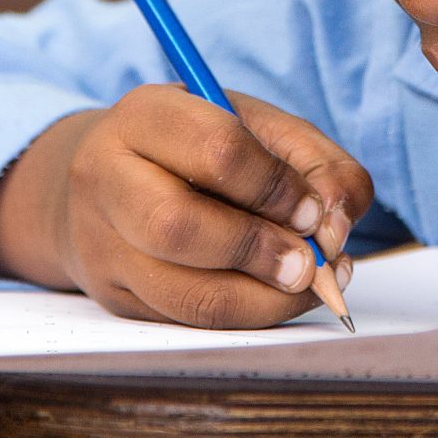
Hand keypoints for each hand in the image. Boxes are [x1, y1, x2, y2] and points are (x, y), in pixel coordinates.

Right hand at [0, 87, 372, 329]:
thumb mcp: (258, 126)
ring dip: (260, 298)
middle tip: (310, 263)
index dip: (276, 188)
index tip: (313, 210)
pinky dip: (244, 316)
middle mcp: (106, 177)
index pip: (216, 150)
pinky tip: (276, 298)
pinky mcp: (113, 295)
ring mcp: (101, 243)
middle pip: (178, 226)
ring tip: (305, 285)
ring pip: (181, 291)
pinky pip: (183, 321)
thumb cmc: (197, 146)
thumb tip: (336, 225)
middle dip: (259, 250)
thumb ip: (316, 163)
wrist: (111, 176)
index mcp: (144, 115)